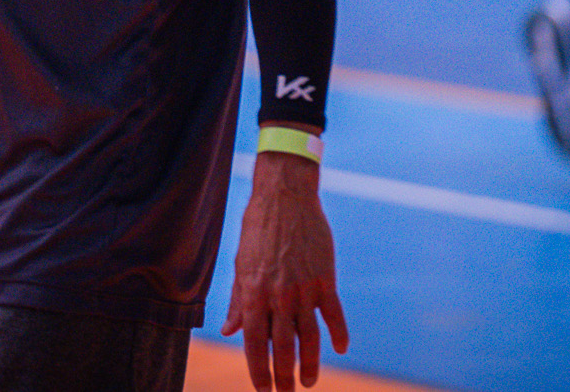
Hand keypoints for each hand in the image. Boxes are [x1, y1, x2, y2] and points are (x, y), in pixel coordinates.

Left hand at [222, 149, 349, 389]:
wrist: (285, 197)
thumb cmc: (258, 230)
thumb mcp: (241, 265)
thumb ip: (239, 302)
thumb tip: (229, 331)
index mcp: (254, 293)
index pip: (255, 344)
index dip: (258, 371)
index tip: (262, 390)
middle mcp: (279, 296)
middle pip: (282, 348)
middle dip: (284, 377)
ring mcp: (304, 289)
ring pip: (309, 338)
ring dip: (310, 365)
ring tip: (308, 382)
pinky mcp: (325, 280)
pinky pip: (334, 315)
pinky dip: (338, 334)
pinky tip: (340, 349)